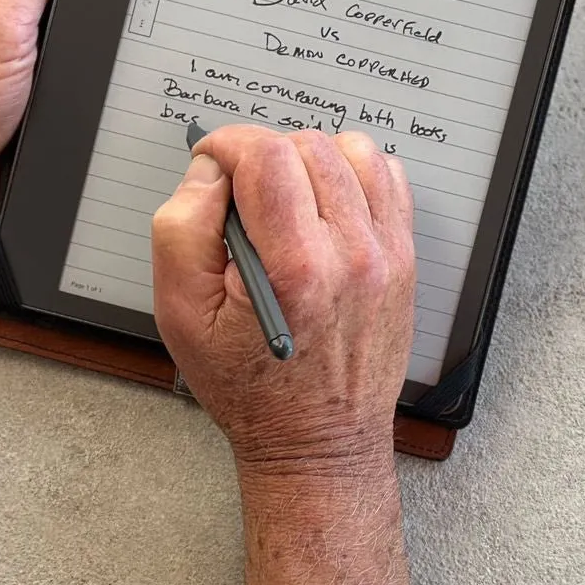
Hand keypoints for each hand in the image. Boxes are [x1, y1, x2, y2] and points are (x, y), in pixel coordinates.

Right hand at [152, 125, 415, 470]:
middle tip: (241, 194)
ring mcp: (386, 254)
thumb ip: (181, 228)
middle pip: (306, 146)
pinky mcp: (404, 258)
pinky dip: (352, 173)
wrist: (318, 440)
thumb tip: (209, 172)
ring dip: (308, 159)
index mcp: (293, 267)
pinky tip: (325, 204)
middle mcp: (351, 254)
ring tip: (285, 198)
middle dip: (262, 154)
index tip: (211, 161)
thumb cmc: (248, 386)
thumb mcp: (181, 314)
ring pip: (351, 151)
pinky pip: (388, 176)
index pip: (266, 154)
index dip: (226, 143)